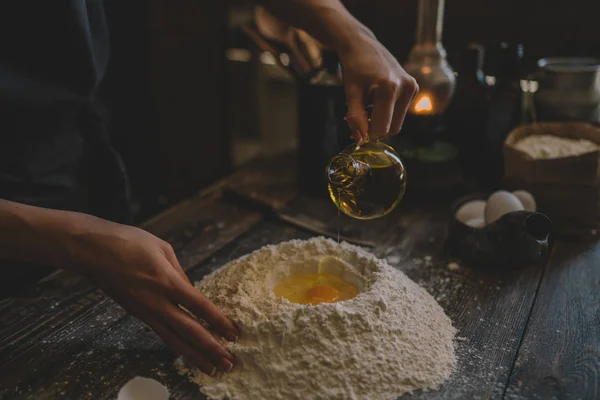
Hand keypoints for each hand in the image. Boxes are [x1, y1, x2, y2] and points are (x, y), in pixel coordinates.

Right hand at [63, 216, 238, 376]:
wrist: (90, 249)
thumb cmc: (127, 241)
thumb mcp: (163, 249)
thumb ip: (180, 273)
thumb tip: (192, 292)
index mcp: (166, 280)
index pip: (199, 306)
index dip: (218, 321)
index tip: (234, 333)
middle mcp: (156, 301)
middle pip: (189, 330)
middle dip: (211, 348)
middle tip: (230, 362)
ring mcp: (144, 310)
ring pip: (173, 339)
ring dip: (195, 356)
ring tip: (213, 369)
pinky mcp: (136, 314)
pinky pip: (161, 334)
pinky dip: (177, 346)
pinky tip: (188, 354)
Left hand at [338, 28, 417, 143]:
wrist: (362, 45)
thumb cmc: (354, 67)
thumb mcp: (351, 92)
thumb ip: (355, 117)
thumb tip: (361, 140)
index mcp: (389, 88)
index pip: (382, 128)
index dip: (367, 131)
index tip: (355, 122)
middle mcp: (406, 87)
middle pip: (392, 128)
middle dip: (375, 125)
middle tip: (361, 109)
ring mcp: (412, 87)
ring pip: (397, 122)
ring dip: (381, 117)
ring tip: (369, 100)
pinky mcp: (414, 87)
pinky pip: (400, 112)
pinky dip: (388, 110)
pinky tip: (377, 95)